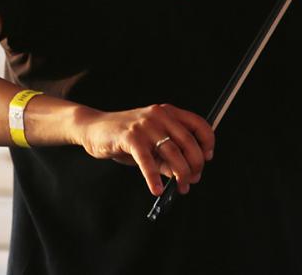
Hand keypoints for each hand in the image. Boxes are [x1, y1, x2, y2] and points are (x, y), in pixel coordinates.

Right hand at [75, 103, 214, 195]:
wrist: (93, 128)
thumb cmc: (125, 137)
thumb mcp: (151, 145)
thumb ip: (167, 157)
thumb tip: (185, 174)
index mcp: (168, 112)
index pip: (198, 123)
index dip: (207, 141)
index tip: (208, 157)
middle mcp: (160, 115)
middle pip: (188, 141)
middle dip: (195, 164)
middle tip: (193, 179)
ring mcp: (145, 125)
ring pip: (172, 152)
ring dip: (180, 174)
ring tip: (181, 187)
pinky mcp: (130, 137)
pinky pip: (147, 161)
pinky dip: (153, 178)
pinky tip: (157, 189)